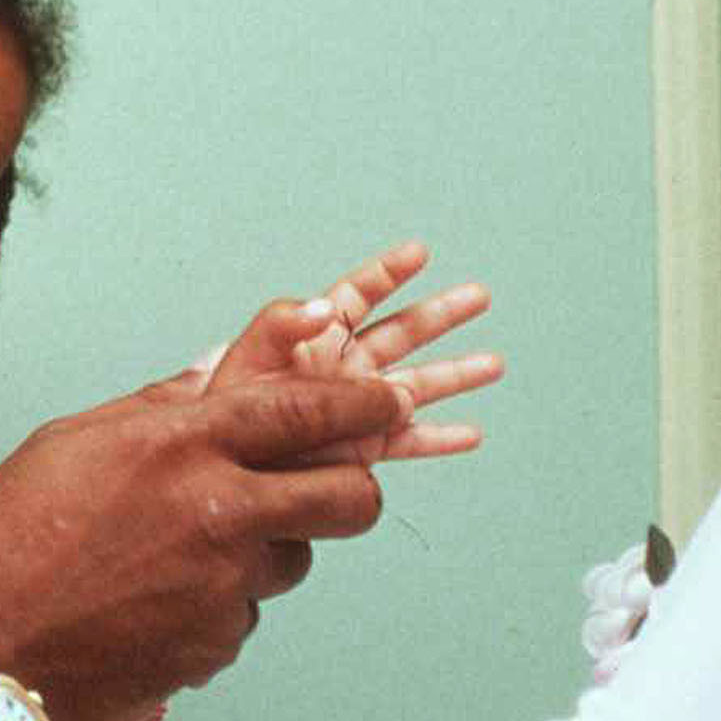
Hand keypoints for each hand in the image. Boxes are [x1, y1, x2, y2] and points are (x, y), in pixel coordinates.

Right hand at [0, 371, 446, 720]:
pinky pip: (245, 616)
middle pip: (349, 498)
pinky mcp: (215, 649)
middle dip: (354, 488)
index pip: (309, 411)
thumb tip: (217, 383)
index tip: (385, 400)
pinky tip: (148, 603)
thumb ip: (160, 411)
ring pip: (293, 560)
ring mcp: (223, 590)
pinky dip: (216, 605)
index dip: (362, 404)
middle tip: (333, 487)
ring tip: (181, 553)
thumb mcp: (72, 442)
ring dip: (264, 551)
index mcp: (180, 446)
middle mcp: (218, 513)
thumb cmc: (2, 542)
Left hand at [194, 240, 502, 464]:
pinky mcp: (363, 447)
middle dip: (442, 314)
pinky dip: (440, 439)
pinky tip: (470, 434)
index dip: (388, 272)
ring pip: (419, 384)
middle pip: (404, 332)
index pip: (359, 295)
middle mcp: (346, 368)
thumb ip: (281, 324)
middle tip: (481, 296)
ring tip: (494, 364)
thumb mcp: (247, 358)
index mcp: (317, 337)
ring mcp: (358, 407)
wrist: (229, 467)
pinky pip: (410, 440)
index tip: (419, 252)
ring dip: (457, 374)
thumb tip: (322, 304)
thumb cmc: (226, 413)